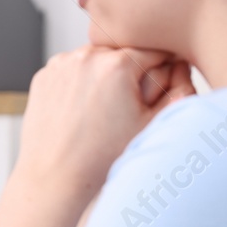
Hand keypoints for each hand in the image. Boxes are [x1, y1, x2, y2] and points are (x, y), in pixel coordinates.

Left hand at [14, 45, 194, 207]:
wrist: (56, 175)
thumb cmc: (103, 156)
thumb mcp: (151, 124)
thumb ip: (176, 90)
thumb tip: (182, 65)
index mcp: (117, 65)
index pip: (154, 51)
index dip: (162, 68)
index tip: (158, 87)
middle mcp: (87, 57)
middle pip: (122, 52)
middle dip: (130, 71)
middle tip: (127, 103)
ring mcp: (62, 64)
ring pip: (95, 58)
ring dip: (104, 73)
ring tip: (104, 108)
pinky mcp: (44, 75)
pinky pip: (71, 69)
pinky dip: (79, 81)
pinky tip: (82, 108)